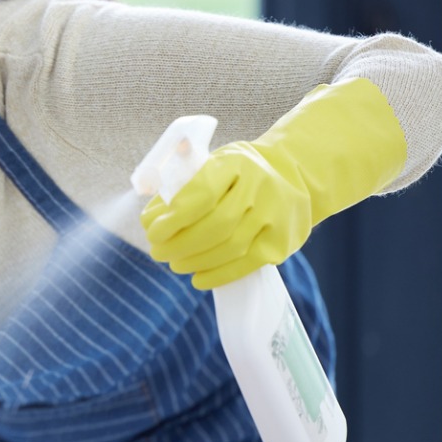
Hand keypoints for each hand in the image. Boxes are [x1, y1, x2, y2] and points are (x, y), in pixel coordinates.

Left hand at [140, 141, 311, 289]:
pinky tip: (198, 278)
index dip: (174, 218)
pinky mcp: (282, 241)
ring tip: (175, 264)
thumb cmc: (237, 175)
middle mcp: (260, 186)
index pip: (203, 193)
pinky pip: (247, 263)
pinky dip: (219, 275)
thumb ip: (182, 187)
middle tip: (158, 252)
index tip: (152, 233)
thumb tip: (149, 221)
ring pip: (231, 246)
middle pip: (216, 224)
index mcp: (236, 163)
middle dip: (180, 244)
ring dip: (196, 260)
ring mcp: (275, 214)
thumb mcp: (214, 164)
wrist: (292, 176)